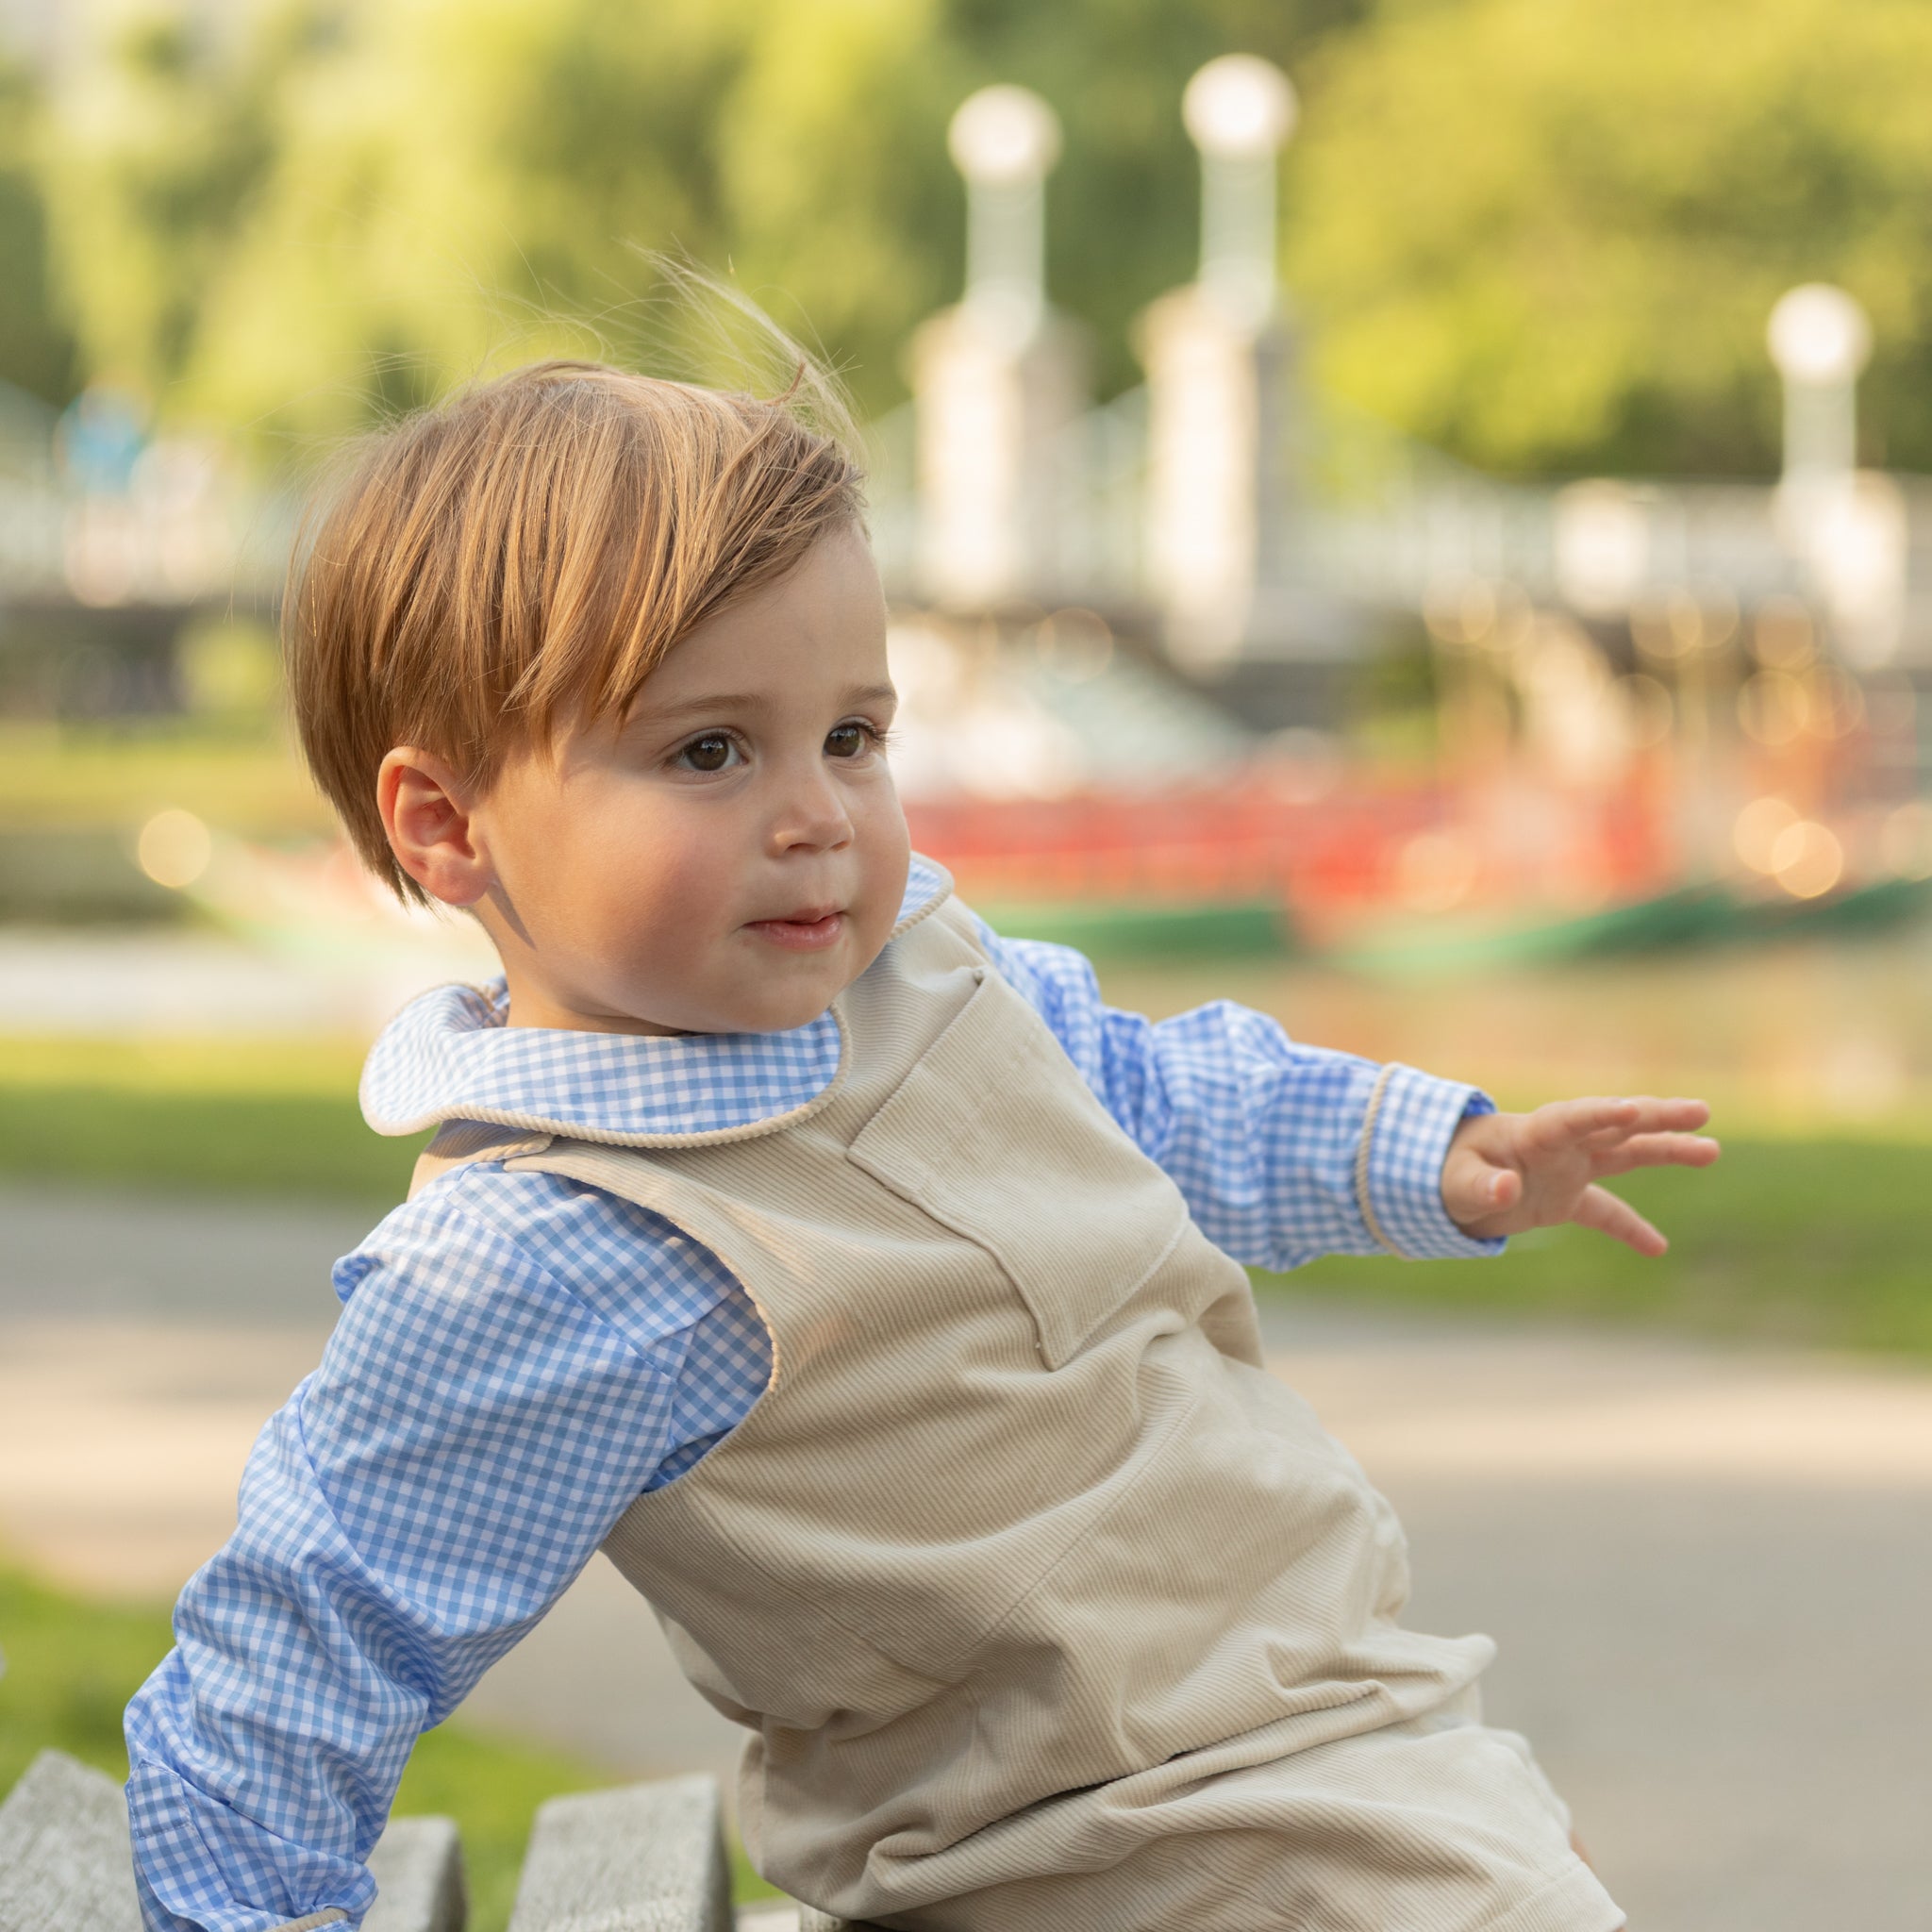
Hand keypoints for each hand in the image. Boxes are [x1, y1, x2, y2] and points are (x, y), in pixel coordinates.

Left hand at [1441, 1097, 1718, 1255]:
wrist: (1437, 1181)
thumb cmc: (1441, 1171)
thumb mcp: (1453, 1182)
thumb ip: (1479, 1184)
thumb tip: (1507, 1189)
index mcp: (1529, 1133)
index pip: (1569, 1119)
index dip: (1598, 1114)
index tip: (1631, 1110)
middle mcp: (1557, 1145)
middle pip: (1613, 1126)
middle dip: (1655, 1118)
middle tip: (1700, 1112)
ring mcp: (1566, 1168)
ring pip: (1625, 1154)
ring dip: (1665, 1150)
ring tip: (1711, 1150)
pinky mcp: (1566, 1196)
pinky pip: (1605, 1211)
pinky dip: (1629, 1228)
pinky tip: (1658, 1248)